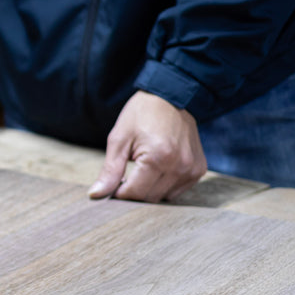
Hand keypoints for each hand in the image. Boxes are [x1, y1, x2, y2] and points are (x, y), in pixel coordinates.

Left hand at [89, 91, 208, 202]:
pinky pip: (177, 191)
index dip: (119, 192)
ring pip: (163, 197)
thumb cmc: (141, 114)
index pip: (134, 193)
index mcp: (158, 158)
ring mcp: (192, 169)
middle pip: (149, 198)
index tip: (113, 183)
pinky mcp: (199, 170)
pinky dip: (164, 186)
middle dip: (133, 192)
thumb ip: (109, 170)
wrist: (170, 95)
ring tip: (143, 168)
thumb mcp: (119, 139)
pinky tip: (158, 169)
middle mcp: (180, 166)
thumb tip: (96, 194)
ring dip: (149, 189)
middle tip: (125, 176)